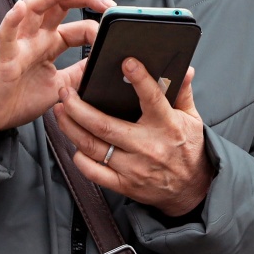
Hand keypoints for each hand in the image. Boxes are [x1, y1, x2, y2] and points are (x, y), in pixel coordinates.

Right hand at [0, 0, 113, 139]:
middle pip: (60, 5)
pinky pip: (7, 34)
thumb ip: (81, 73)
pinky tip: (21, 7)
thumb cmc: (22, 98)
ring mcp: (20, 44)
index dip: (98, 28)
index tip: (114, 36)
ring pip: (35, 8)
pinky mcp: (5, 57)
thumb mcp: (62, 85)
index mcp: (51, 44)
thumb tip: (105, 64)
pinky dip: (13, 19)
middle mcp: (36, 37)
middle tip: (108, 4)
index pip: (79, 27)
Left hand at [54, 60, 212, 217]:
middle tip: (65, 92)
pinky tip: (74, 144)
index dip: (140, 79)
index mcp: (167, 126)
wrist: (193, 190)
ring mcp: (134, 168)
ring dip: (70, 128)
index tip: (127, 63)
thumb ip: (183, 93)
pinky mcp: (125, 185)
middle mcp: (148, 146)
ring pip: (93, 147)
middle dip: (78, 107)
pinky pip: (94, 172)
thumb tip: (185, 70)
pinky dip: (80, 158)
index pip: (152, 98)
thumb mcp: (192, 119)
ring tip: (59, 112)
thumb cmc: (190, 151)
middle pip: (104, 126)